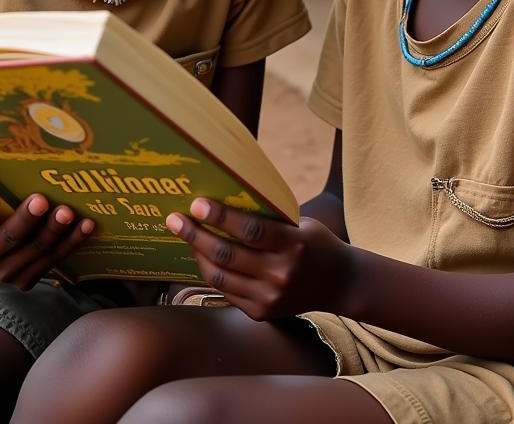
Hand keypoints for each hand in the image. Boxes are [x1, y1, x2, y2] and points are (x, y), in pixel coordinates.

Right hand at [0, 159, 94, 289]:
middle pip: (6, 240)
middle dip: (24, 221)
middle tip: (40, 199)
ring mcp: (8, 273)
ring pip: (34, 252)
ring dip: (54, 233)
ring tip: (68, 212)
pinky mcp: (30, 278)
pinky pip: (54, 260)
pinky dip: (71, 243)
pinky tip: (87, 224)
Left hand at [165, 197, 350, 319]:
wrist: (338, 283)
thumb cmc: (313, 242)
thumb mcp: (298, 224)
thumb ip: (266, 219)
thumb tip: (223, 200)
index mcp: (293, 245)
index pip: (250, 230)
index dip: (220, 216)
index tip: (196, 203)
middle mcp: (280, 274)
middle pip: (227, 254)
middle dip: (195, 234)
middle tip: (175, 219)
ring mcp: (270, 298)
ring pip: (220, 276)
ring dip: (197, 253)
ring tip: (184, 235)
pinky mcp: (261, 313)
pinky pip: (225, 291)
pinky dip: (210, 271)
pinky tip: (200, 255)